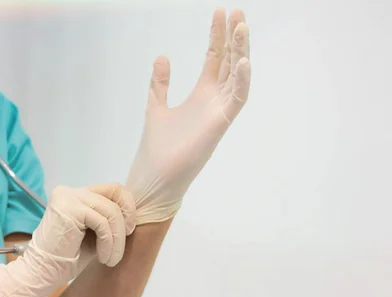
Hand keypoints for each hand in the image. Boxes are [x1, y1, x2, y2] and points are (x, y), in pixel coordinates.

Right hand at [0, 184, 135, 296]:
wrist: (41, 274)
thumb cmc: (67, 259)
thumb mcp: (95, 234)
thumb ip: (108, 219)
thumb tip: (135, 214)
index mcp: (76, 195)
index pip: (113, 189)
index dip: (128, 207)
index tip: (129, 230)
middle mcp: (70, 191)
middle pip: (115, 191)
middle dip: (127, 219)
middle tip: (123, 243)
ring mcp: (68, 197)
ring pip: (111, 211)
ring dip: (117, 239)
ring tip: (111, 259)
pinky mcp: (68, 208)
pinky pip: (102, 222)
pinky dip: (109, 242)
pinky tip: (103, 257)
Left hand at [126, 8, 250, 223]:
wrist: (155, 179)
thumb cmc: (156, 149)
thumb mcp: (156, 106)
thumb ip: (160, 83)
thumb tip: (161, 56)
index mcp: (201, 95)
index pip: (214, 59)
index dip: (217, 36)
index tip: (220, 11)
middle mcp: (214, 101)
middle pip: (229, 62)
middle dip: (233, 36)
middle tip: (236, 11)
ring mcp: (219, 112)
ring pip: (236, 76)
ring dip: (240, 51)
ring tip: (240, 26)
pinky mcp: (220, 124)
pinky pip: (237, 99)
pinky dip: (241, 80)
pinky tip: (242, 59)